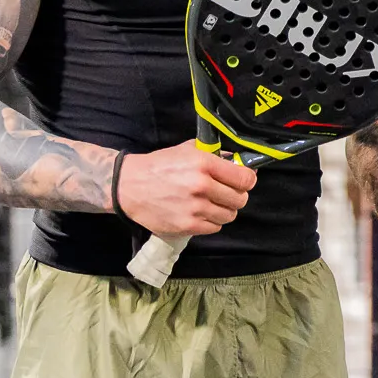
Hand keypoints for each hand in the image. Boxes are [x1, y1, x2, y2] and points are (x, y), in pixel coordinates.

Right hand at [116, 140, 255, 235]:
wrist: (129, 186)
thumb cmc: (160, 165)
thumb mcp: (188, 150)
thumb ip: (215, 155)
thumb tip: (239, 162)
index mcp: (204, 164)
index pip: (245, 178)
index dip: (248, 180)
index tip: (243, 181)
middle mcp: (202, 187)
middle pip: (240, 199)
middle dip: (236, 196)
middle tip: (226, 193)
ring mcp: (195, 209)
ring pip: (229, 215)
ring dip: (224, 210)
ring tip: (212, 203)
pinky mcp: (187, 226)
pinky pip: (214, 227)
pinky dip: (211, 221)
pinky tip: (200, 213)